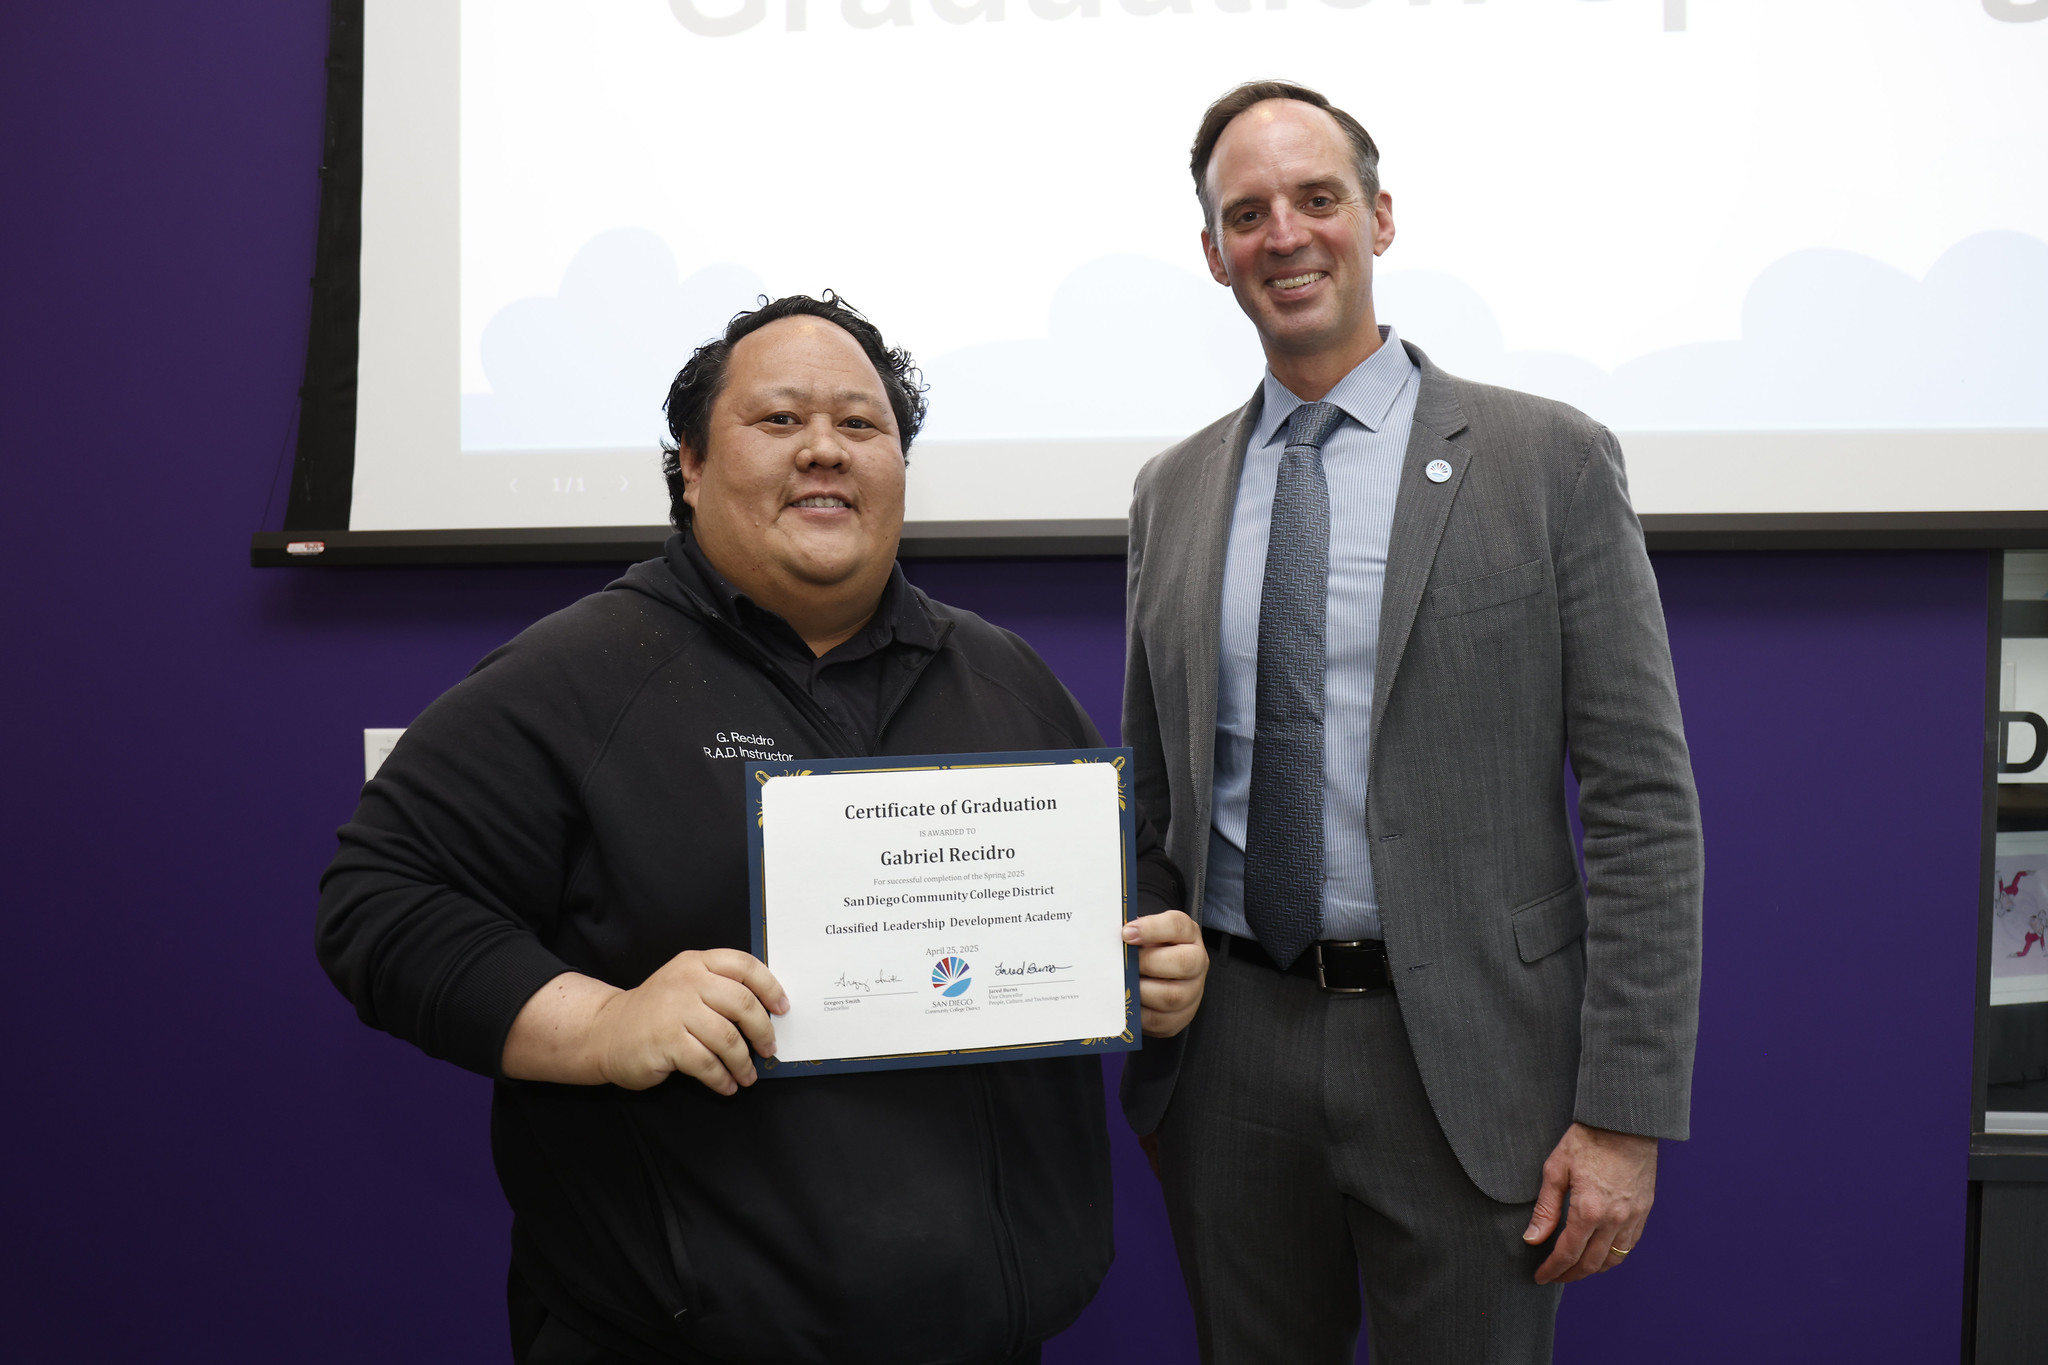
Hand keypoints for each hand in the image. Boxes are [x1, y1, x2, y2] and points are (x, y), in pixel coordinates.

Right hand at [590, 949, 789, 1093]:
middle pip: (742, 1003)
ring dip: (743, 1063)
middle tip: (768, 1049)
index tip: (782, 1008)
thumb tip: (766, 1012)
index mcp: (697, 963)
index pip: (744, 966)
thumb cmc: (656, 1011)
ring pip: (728, 1038)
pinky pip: (707, 1064)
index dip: (770, 987)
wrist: (607, 1031)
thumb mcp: (685, 983)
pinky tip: (726, 1085)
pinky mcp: (667, 1042)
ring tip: (747, 1076)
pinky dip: (722, 1078)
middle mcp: (687, 982)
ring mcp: (676, 1011)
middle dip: (762, 1031)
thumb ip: (719, 987)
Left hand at [1123, 910, 1206, 1036]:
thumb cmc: (1148, 950)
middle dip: (1147, 963)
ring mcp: (1192, 992)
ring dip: (1141, 991)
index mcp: (1188, 934)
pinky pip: (1159, 1020)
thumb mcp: (1144, 934)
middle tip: (1124, 964)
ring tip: (1122, 985)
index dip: (1151, 928)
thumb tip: (1110, 939)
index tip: (1125, 934)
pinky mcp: (1180, 1017)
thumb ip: (1133, 933)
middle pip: (1182, 963)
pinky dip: (1138, 1012)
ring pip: (1171, 996)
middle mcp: (1197, 962)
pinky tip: (1125, 1003)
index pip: (1177, 926)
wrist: (1157, 975)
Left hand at [1523, 1122, 1657, 1283]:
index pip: (1568, 1253)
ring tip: (1575, 1269)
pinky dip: (1612, 1257)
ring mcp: (1632, 1217)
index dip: (1552, 1269)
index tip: (1540, 1277)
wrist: (1624, 1122)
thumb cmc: (1588, 1140)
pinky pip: (1629, 1246)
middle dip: (1569, 1275)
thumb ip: (1545, 1209)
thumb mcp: (1555, 1169)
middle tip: (1554, 1276)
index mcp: (1588, 1209)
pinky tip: (1599, 1253)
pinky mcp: (1644, 1211)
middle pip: (1591, 1263)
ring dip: (1592, 1270)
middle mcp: (1614, 1219)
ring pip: (1613, 1260)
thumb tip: (1533, 1238)